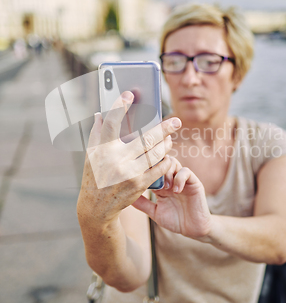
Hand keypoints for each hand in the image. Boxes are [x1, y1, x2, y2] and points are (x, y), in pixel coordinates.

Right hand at [78, 92, 181, 225]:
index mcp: (102, 149)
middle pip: (145, 138)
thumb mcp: (91, 155)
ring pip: (155, 153)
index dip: (119, 106)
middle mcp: (116, 160)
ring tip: (170, 138)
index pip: (111, 123)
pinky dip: (165, 160)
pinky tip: (167, 155)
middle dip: (164, 128)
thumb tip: (101, 113)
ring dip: (166, 144)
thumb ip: (97, 133)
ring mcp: (129, 172)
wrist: (96, 208)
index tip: (129, 94)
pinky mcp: (139, 184)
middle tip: (176, 121)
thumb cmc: (94, 176)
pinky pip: (158, 168)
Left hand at [133, 157, 211, 238]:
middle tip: (152, 181)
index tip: (137, 175)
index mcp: (160, 184)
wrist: (193, 230)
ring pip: (173, 162)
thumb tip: (125, 196)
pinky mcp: (194, 182)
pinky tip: (176, 191)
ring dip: (166, 172)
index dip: (144, 169)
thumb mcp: (154, 212)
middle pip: (161, 161)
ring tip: (165, 188)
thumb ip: (142, 204)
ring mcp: (182, 179)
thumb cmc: (174, 220)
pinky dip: (179, 178)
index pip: (151, 168)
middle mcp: (170, 178)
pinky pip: (185, 172)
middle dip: (155, 168)